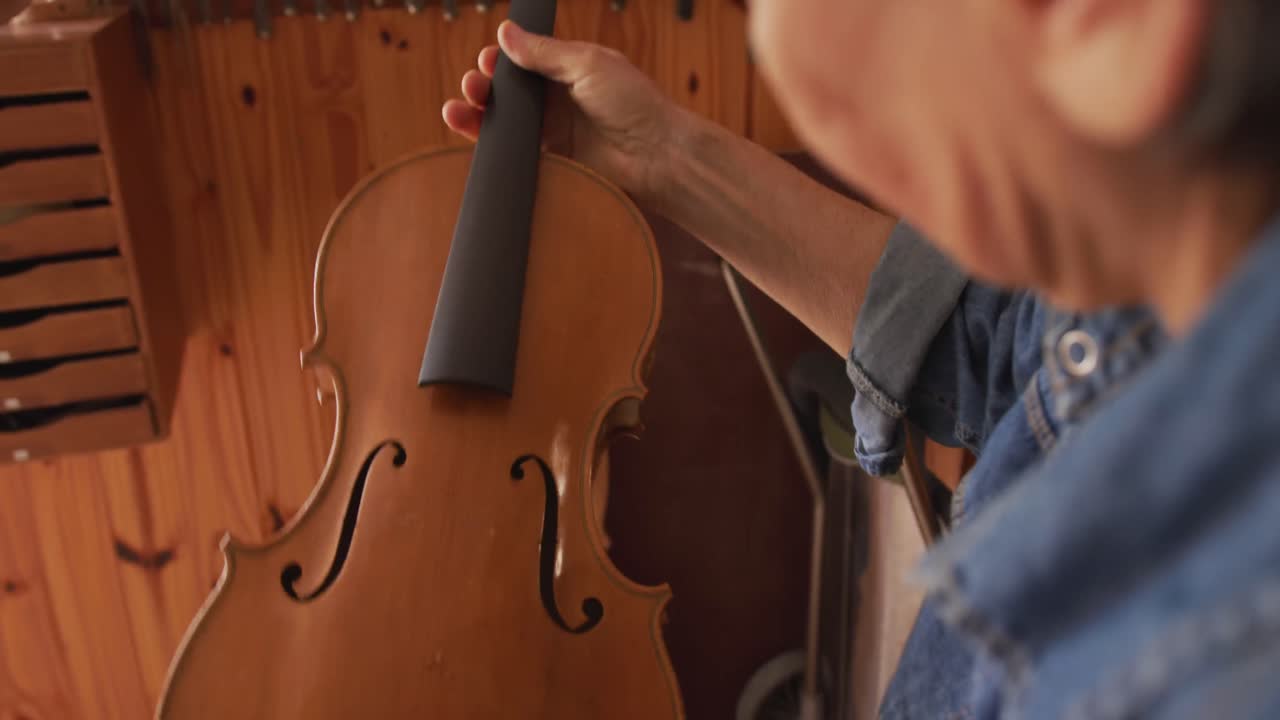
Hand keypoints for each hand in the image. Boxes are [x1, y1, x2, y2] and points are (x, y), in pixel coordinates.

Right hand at [443, 21, 680, 203]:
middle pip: (508, 92)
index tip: (488, 60)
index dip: (501, 61)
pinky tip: (476, 137)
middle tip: (474, 85)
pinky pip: (514, 153)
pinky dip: (492, 147)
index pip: (523, 62)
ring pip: (506, 122)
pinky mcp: (552, 161)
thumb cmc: (634, 103)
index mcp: (567, 70)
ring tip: (458, 110)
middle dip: (484, 87)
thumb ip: (544, 52)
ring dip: (478, 115)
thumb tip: (506, 33)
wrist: (656, 154)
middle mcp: (557, 100)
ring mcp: (553, 132)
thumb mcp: (588, 64)